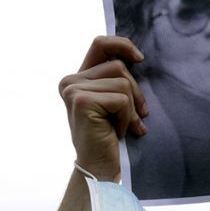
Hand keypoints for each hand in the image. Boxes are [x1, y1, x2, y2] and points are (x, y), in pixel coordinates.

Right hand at [58, 36, 148, 181]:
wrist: (99, 166)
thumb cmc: (109, 135)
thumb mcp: (113, 101)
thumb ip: (116, 78)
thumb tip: (136, 56)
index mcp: (76, 78)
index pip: (100, 44)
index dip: (122, 45)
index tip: (140, 59)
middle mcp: (69, 81)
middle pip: (118, 66)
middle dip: (135, 92)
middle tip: (136, 116)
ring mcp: (73, 90)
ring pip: (123, 82)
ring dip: (130, 109)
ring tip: (122, 126)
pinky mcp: (82, 101)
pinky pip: (121, 99)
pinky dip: (126, 118)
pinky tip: (117, 132)